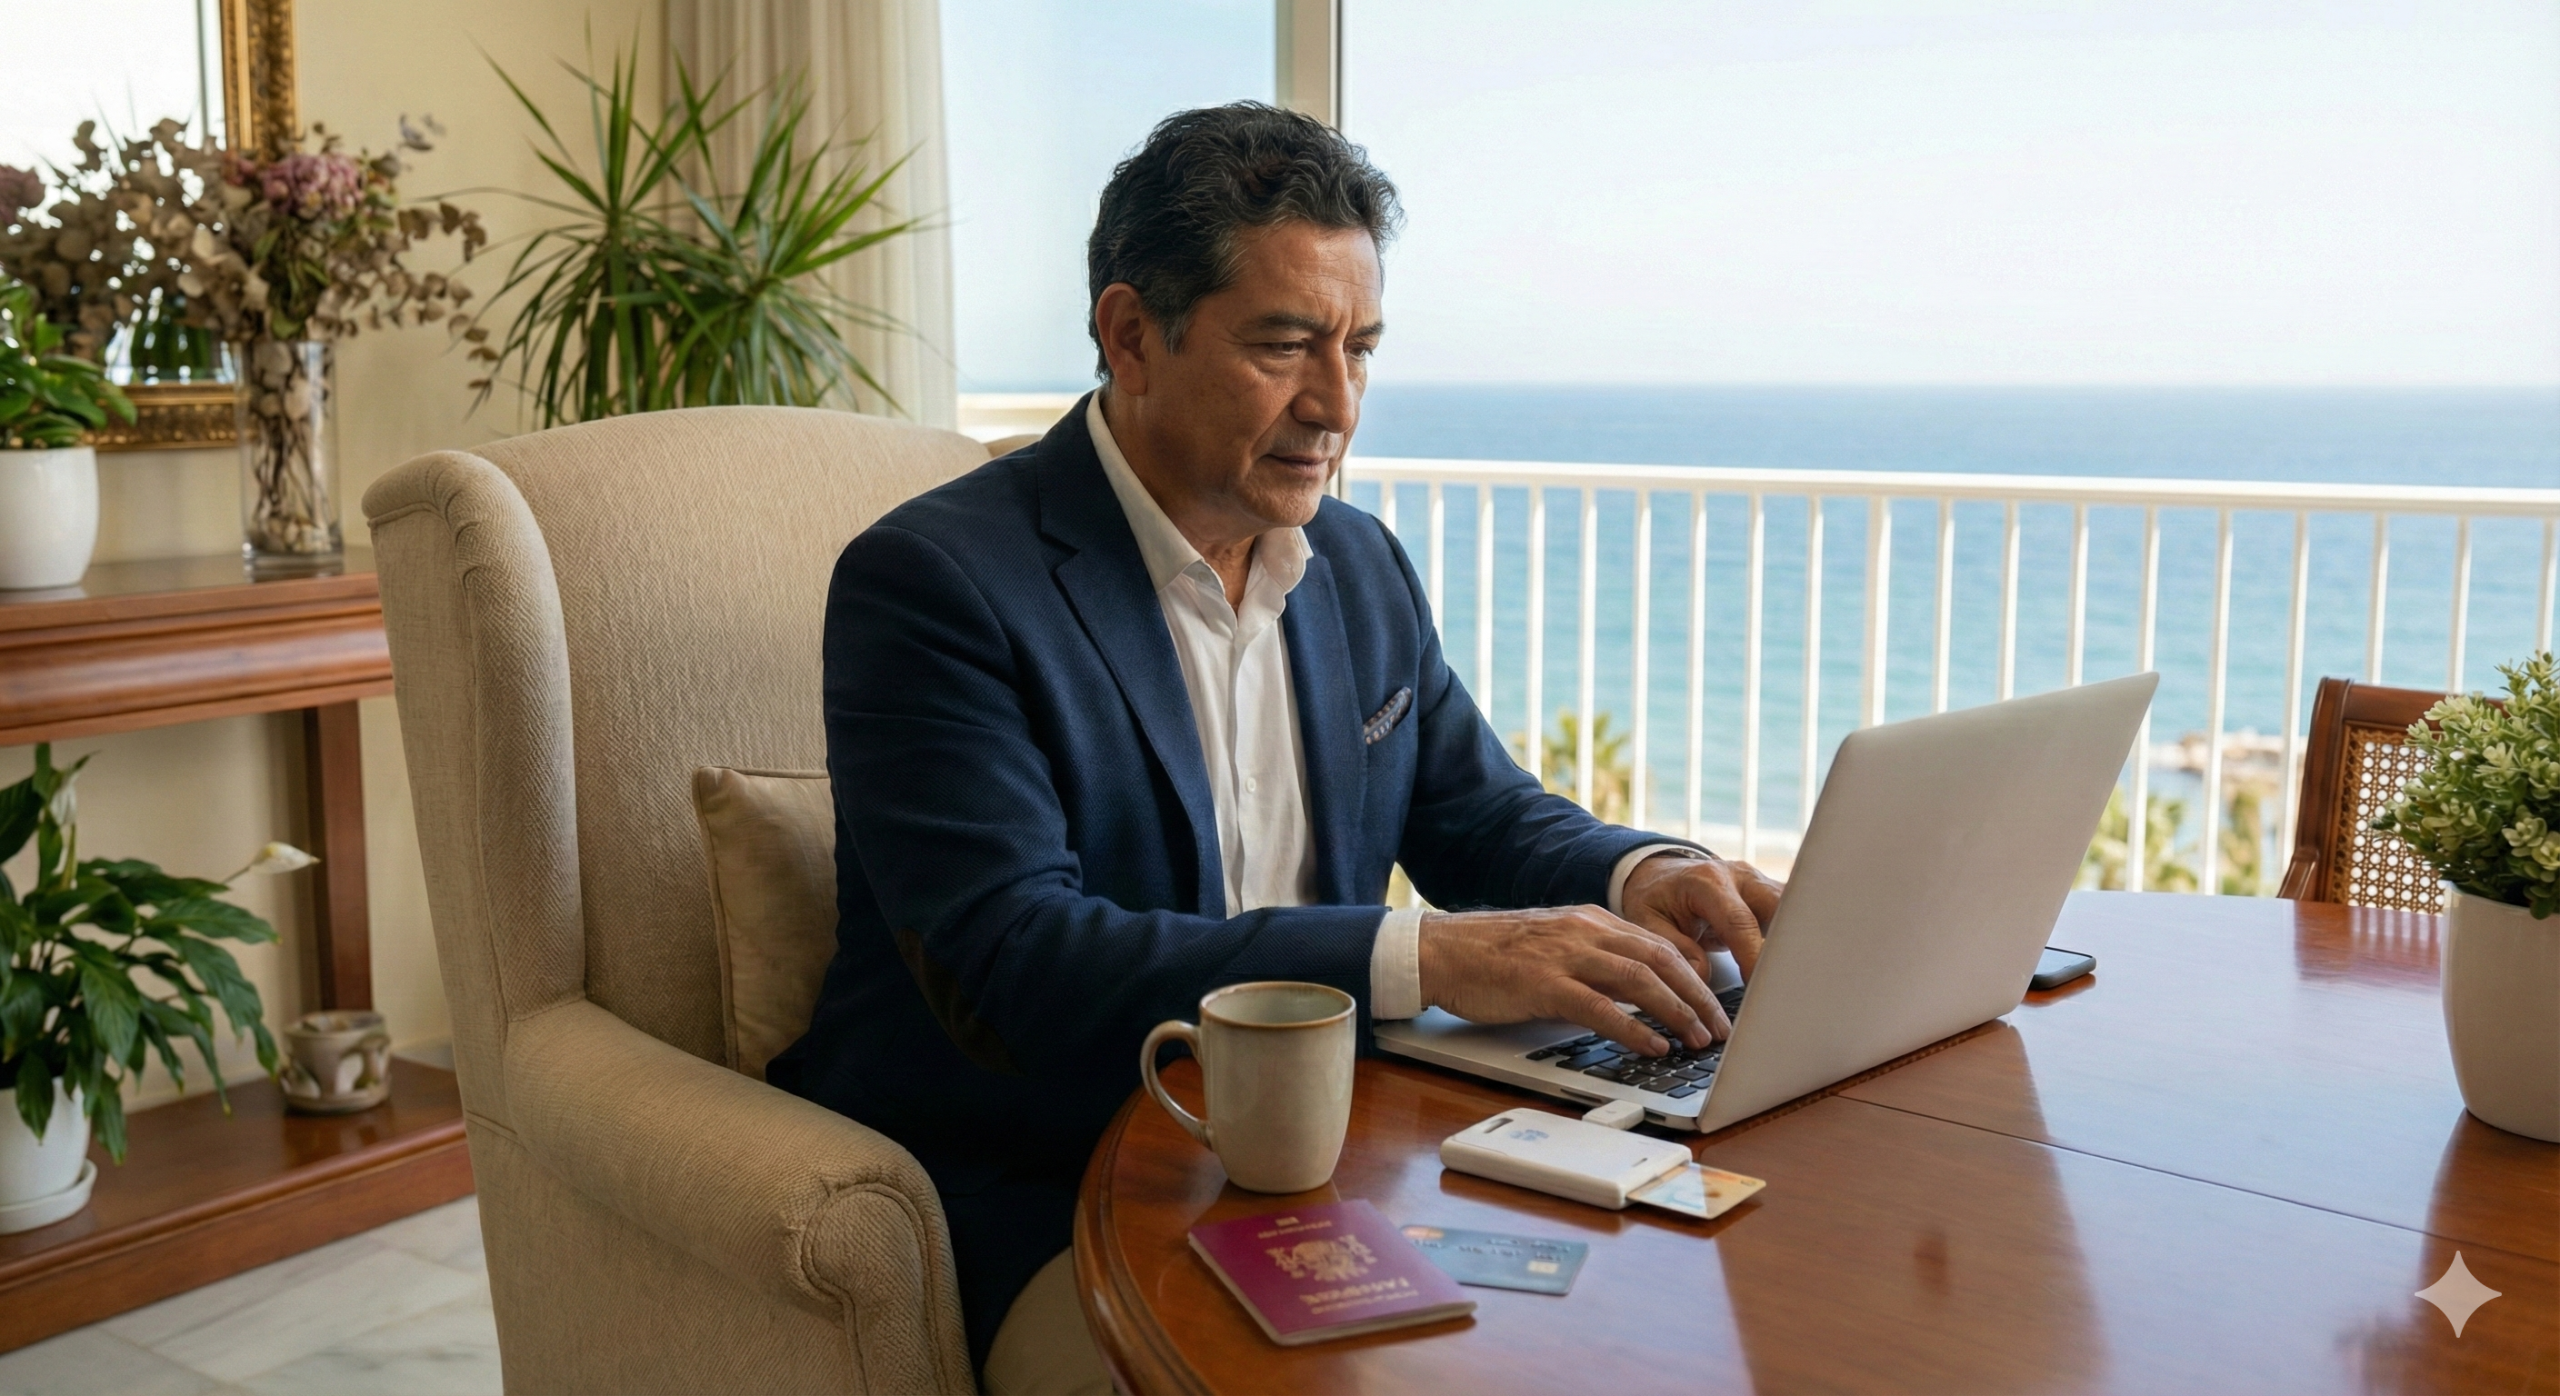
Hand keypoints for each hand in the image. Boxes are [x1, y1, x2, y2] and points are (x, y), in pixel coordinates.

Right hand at [1416, 905, 1727, 1055]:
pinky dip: (1633, 1027)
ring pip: (1640, 979)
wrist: (1441, 950)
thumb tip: (1633, 994)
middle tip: (1720, 1027)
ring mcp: (1565, 955)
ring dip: (1677, 1011)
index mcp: (1590, 920)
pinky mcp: (1544, 984)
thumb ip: (1592, 961)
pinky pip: (1601, 1006)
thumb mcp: (1553, 946)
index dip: (1694, 975)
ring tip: (1698, 1040)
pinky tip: (1652, 1045)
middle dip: (1698, 996)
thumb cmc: (1492, 955)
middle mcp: (1585, 931)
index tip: (1715, 1004)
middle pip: (1661, 959)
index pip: (1659, 944)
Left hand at [1620, 853, 1785, 979]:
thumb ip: (1675, 949)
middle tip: (1786, 986)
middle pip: (1780, 910)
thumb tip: (1703, 978)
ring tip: (1792, 981)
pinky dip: (1792, 943)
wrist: (1661, 875)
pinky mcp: (1771, 896)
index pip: (1739, 922)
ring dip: (1794, 946)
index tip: (1759, 989)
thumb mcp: (1648, 922)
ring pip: (1794, 913)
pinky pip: (1791, 918)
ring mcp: (1760, 884)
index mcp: (1707, 881)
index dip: (1753, 958)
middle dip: (1787, 948)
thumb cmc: (1654, 897)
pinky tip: (1792, 970)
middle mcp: (1741, 877)